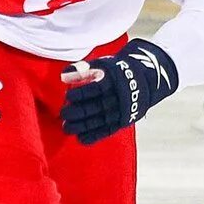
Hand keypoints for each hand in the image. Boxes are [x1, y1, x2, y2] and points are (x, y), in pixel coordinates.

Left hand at [60, 39, 178, 143]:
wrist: (141, 81)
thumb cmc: (114, 72)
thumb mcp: (101, 64)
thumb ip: (82, 69)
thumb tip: (63, 77)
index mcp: (113, 81)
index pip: (96, 89)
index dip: (81, 93)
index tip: (68, 96)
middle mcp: (117, 98)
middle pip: (97, 107)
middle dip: (78, 112)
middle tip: (63, 114)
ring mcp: (120, 112)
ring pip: (100, 121)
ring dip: (83, 126)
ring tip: (67, 128)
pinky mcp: (122, 122)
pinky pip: (108, 131)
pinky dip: (95, 136)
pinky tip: (81, 139)